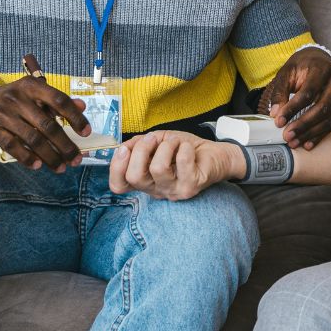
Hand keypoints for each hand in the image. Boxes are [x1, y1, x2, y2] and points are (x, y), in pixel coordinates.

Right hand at [0, 63, 90, 172]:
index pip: (59, 100)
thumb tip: (82, 106)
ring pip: (32, 139)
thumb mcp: (35, 94)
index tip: (86, 132)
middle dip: (65, 145)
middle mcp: (17, 98)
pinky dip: (27, 158)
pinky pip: (13, 146)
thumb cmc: (15, 100)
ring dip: (50, 156)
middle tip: (76, 159)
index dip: (75, 117)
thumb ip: (57, 101)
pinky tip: (38, 165)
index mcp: (31, 86)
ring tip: (61, 167)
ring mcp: (3, 114)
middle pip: (47, 125)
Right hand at [108, 130, 243, 200]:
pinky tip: (188, 148)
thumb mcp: (157, 142)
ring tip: (175, 142)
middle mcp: (157, 190)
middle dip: (141, 150)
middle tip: (154, 139)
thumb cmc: (184, 149)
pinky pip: (182, 162)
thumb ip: (138, 145)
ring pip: (158, 168)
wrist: (214, 154)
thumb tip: (124, 146)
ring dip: (166, 146)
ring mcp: (173, 191)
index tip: (125, 149)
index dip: (116, 167)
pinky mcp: (191, 187)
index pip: (119, 186)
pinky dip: (184, 147)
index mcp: (145, 181)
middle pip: (134, 177)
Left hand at [259, 47, 330, 149]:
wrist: (319, 60)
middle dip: (303, 124)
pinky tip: (308, 143)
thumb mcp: (286, 73)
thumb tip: (275, 114)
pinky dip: (320, 135)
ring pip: (330, 118)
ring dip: (311, 133)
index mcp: (322, 68)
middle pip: (323, 107)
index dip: (293, 108)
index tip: (278, 121)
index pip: (308, 92)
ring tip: (295, 142)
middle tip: (287, 136)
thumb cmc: (301, 67)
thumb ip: (280, 92)